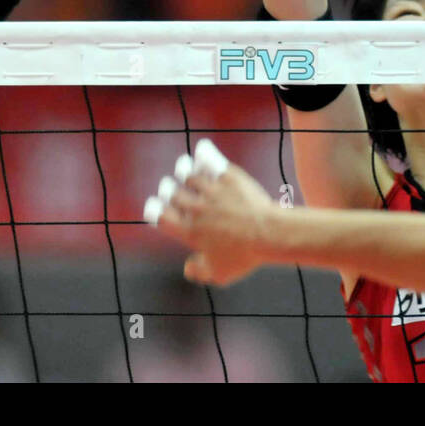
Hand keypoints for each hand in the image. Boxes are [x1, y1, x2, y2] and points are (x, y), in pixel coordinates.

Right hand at [156, 163, 278, 286]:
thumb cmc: (245, 256)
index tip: (156, 206)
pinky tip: (203, 151)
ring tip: (185, 169)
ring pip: (188, 174)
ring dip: (184, 171)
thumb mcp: (219, 274)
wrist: (270, 234)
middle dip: (168, 189)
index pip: (160, 215)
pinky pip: (209, 160)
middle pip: (171, 192)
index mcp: (189, 232)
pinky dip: (203, 154)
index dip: (154, 210)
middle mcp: (196, 209)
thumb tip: (188, 266)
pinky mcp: (228, 177)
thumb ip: (198, 272)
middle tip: (170, 188)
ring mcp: (211, 191)